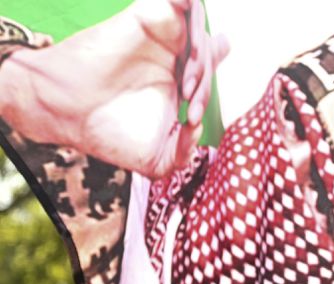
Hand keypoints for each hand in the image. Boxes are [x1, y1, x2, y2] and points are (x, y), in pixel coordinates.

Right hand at [0, 0, 227, 178]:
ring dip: (203, 57)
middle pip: (208, 55)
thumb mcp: (157, 160)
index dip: (209, 94)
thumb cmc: (109, 135)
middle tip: (190, 104)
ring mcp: (161, 35)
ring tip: (188, 85)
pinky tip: (189, 35)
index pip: (209, 73)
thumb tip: (199, 129)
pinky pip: (181, 0)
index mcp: (176, 81)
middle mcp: (170, 55)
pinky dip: (189, 5)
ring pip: (199, 30)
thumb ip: (185, 154)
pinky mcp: (147, 17)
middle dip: (206, 84)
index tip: (193, 117)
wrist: (68, 114)